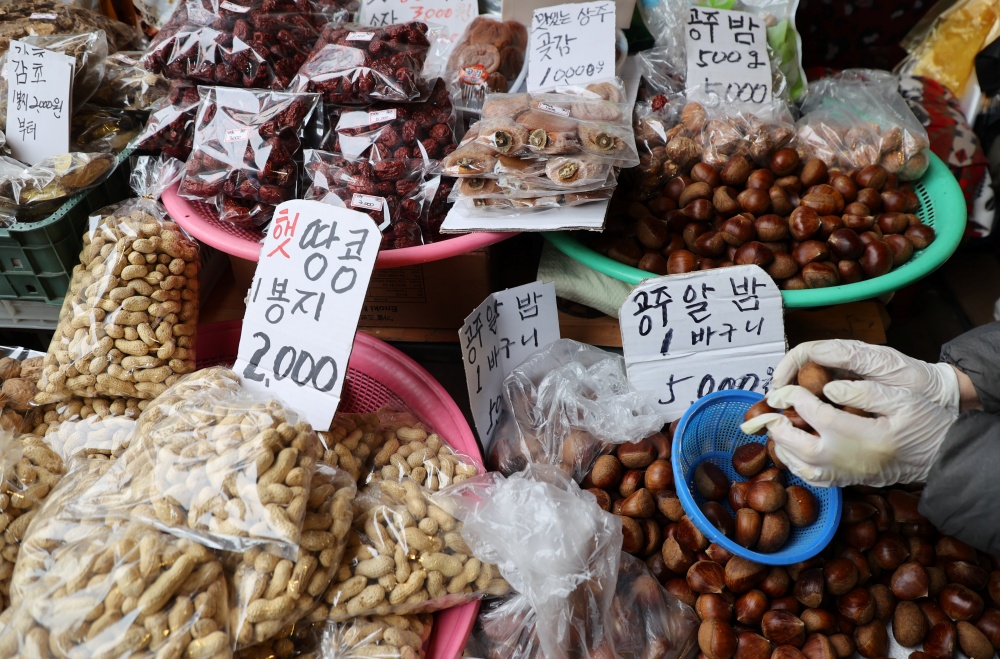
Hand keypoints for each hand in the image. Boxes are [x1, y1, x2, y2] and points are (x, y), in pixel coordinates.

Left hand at [740, 382, 956, 486]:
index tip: (786, 388)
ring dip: (782, 446)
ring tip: (776, 427)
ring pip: (800, 466)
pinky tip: (790, 449)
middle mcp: (846, 459)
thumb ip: (864, 392)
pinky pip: (811, 479)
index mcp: (859, 435)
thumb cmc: (925, 425)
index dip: (795, 398)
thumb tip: (828, 388)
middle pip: (798, 445)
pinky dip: (794, 464)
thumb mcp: (902, 400)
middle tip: (771, 410)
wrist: (941, 459)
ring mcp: (845, 474)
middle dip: (778, 426)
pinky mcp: (847, 482)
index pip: (814, 414)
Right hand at [772, 340, 961, 413]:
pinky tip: (808, 427)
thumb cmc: (914, 378)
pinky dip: (810, 415)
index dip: (785, 368)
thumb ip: (853, 357)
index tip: (777, 388)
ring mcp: (844, 384)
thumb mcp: (884, 365)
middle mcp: (840, 367)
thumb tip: (816, 353)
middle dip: (783, 388)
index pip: (804, 353)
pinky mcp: (849, 402)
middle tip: (776, 409)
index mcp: (846, 354)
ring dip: (794, 403)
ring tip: (787, 420)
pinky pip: (822, 406)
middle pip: (799, 372)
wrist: (939, 396)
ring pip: (807, 390)